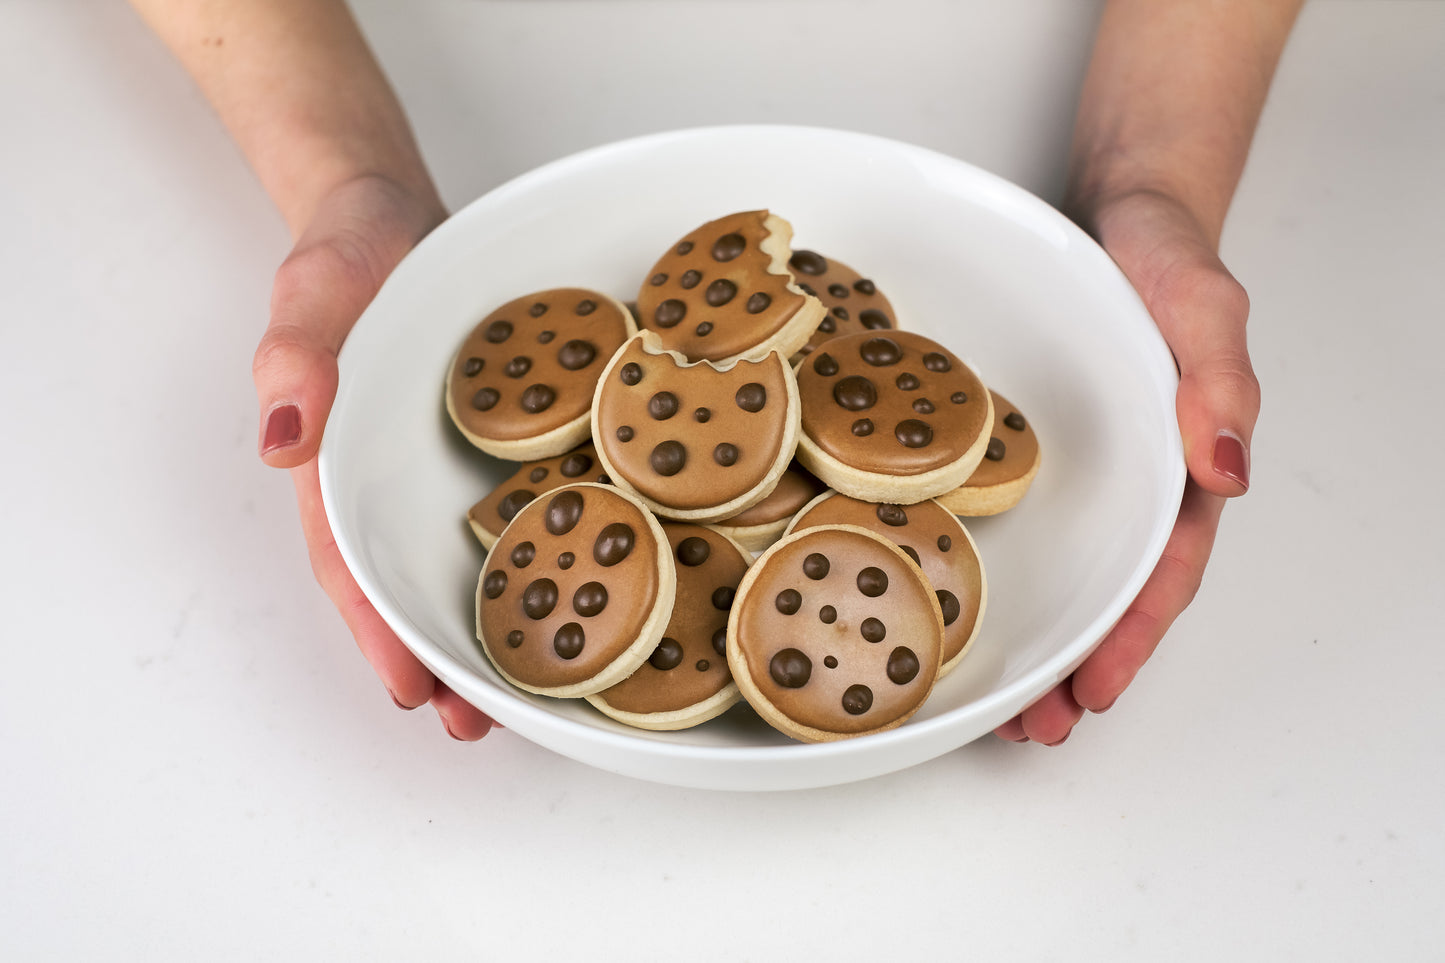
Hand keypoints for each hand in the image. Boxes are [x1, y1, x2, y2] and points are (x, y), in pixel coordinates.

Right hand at [255, 173, 497, 740]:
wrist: (399, 216)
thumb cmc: (347, 251)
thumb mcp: (314, 288)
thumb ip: (294, 353)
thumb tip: (281, 437)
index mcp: (342, 459)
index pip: (350, 559)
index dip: (377, 627)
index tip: (406, 687)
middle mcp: (393, 477)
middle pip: (408, 583)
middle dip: (436, 657)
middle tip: (473, 724)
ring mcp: (444, 465)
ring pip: (461, 560)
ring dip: (488, 625)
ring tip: (526, 696)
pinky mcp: (499, 441)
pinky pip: (515, 503)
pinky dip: (537, 550)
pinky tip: (576, 586)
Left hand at [993, 188, 1258, 744]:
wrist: (1118, 210)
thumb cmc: (1167, 255)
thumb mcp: (1203, 305)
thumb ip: (1219, 382)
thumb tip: (1226, 472)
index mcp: (1182, 465)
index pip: (1164, 570)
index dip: (1132, 636)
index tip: (1094, 692)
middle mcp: (1131, 481)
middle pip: (1111, 593)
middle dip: (1077, 667)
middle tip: (1034, 730)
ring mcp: (1083, 469)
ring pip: (1065, 570)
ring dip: (1037, 639)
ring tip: (998, 706)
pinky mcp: (1030, 446)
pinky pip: (1013, 516)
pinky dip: (993, 568)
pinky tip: (951, 596)